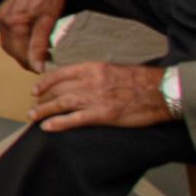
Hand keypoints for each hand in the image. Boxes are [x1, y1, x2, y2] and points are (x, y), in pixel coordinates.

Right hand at [0, 0, 70, 71]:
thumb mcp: (49, 20)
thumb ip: (40, 45)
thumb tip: (38, 67)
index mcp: (12, 24)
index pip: (19, 54)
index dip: (32, 64)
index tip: (45, 69)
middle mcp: (2, 21)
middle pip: (11, 50)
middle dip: (25, 60)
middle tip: (43, 64)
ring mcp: (1, 16)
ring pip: (8, 43)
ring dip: (21, 52)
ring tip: (38, 54)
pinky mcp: (4, 12)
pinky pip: (8, 34)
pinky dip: (18, 41)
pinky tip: (31, 41)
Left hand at [32, 59, 170, 133]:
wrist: (163, 91)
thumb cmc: (142, 81)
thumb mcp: (115, 69)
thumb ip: (96, 75)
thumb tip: (80, 82)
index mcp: (94, 68)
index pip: (61, 73)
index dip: (44, 82)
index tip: (35, 90)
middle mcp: (91, 81)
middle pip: (58, 90)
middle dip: (42, 99)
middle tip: (33, 107)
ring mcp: (96, 98)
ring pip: (61, 104)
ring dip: (44, 111)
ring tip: (33, 117)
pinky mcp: (104, 115)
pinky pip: (75, 119)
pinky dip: (58, 123)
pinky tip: (47, 127)